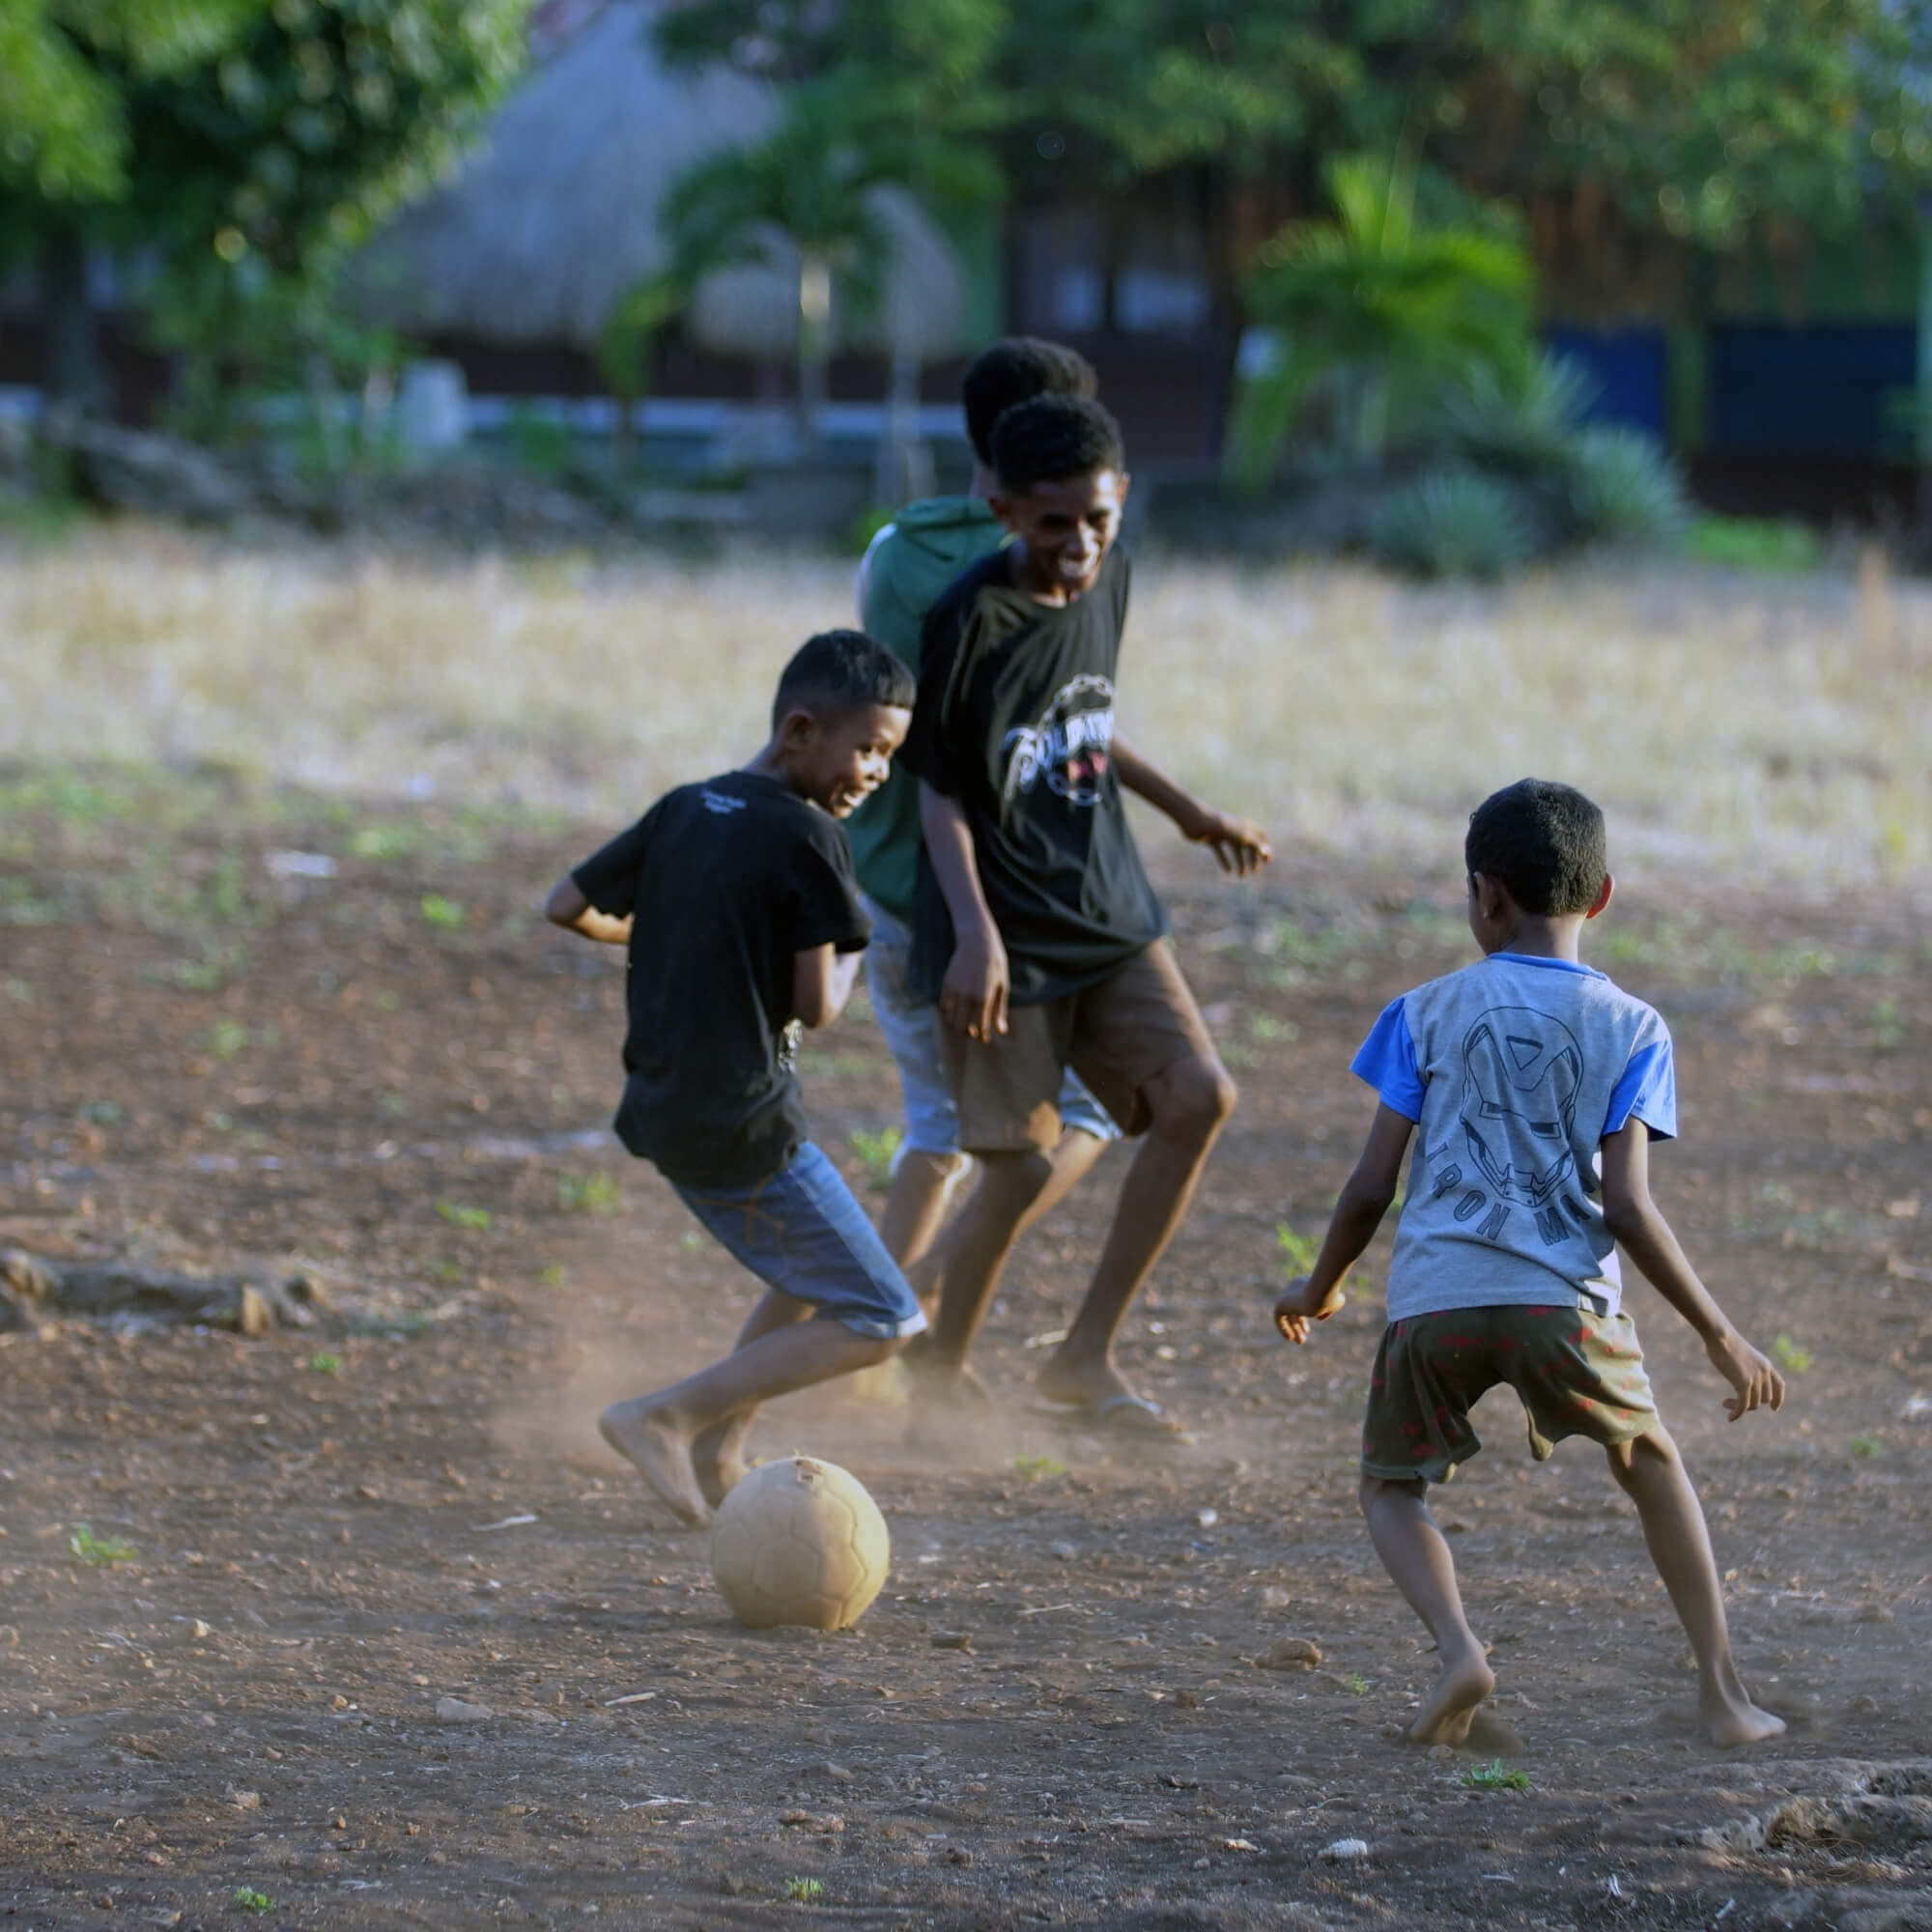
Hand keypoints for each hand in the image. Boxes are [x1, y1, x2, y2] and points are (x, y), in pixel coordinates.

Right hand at [940, 924, 1009, 1041]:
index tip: (984, 1038)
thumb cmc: (995, 965)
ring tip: (965, 1023)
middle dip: (968, 1033)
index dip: (982, 1036)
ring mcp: (955, 990)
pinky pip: (944, 1006)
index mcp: (983, 998)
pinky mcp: (947, 984)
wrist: (977, 942)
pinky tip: (957, 1011)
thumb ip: (999, 1010)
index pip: (980, 1026)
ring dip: (957, 1025)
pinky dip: (949, 1013)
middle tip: (974, 1032)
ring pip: (950, 1019)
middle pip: (962, 1027)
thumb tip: (1000, 1030)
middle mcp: (967, 996)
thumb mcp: (1002, 986)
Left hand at [1184, 806, 1271, 876]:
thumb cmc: (1221, 827)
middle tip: (1254, 871)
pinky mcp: (1212, 839)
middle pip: (1249, 845)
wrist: (1196, 820)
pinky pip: (1221, 852)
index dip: (1265, 848)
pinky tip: (1228, 871)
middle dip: (1253, 858)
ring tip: (1241, 876)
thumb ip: (1255, 844)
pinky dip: (1225, 861)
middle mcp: (1236, 828)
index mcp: (1245, 824)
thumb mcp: (1241, 836)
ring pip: (1235, 850)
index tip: (1267, 861)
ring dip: (1240, 863)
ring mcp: (1224, 834)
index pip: (1261, 835)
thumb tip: (1266, 852)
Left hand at [1274, 1275, 1343, 1344]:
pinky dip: (1283, 1328)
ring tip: (1301, 1342)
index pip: (1302, 1301)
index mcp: (1305, 1285)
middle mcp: (1294, 1289)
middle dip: (1298, 1326)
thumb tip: (1320, 1316)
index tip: (1308, 1330)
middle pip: (1293, 1309)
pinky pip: (1278, 1318)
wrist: (1319, 1292)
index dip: (1306, 1315)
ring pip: (1287, 1315)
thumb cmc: (1330, 1297)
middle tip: (1303, 1339)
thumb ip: (1330, 1307)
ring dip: (1293, 1329)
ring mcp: (1286, 1296)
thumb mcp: (1336, 1301)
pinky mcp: (1280, 1303)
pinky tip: (1290, 1338)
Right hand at [1706, 1329, 1785, 1420]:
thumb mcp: (1740, 1353)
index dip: (1779, 1399)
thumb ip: (1743, 1364)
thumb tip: (1735, 1370)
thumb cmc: (1724, 1340)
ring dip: (1740, 1407)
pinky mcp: (1744, 1383)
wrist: (1721, 1336)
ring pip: (1754, 1404)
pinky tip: (1730, 1418)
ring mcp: (1755, 1378)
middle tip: (1732, 1401)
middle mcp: (1764, 1373)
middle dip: (1751, 1403)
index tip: (1774, 1409)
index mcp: (1765, 1364)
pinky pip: (1744, 1405)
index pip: (1780, 1385)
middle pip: (1764, 1398)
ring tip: (1725, 1403)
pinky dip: (1737, 1413)